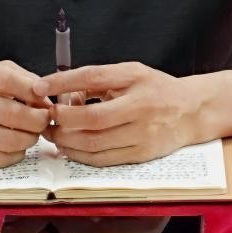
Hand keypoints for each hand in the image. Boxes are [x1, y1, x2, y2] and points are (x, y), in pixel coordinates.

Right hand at [0, 57, 51, 166]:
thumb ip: (20, 77)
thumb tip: (46, 97)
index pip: (7, 81)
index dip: (32, 89)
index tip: (44, 94)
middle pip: (13, 115)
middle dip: (38, 119)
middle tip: (44, 118)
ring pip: (9, 141)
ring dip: (30, 138)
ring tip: (32, 132)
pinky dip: (16, 154)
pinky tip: (17, 145)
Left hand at [34, 62, 204, 166]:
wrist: (192, 111)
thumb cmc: (155, 89)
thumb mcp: (130, 73)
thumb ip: (99, 80)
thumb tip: (62, 92)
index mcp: (135, 79)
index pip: (93, 77)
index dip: (62, 82)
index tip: (39, 86)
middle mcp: (140, 107)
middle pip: (92, 118)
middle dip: (62, 119)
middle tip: (46, 117)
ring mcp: (142, 134)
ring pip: (95, 143)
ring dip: (67, 141)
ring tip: (53, 134)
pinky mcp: (141, 155)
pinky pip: (103, 159)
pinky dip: (81, 155)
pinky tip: (70, 148)